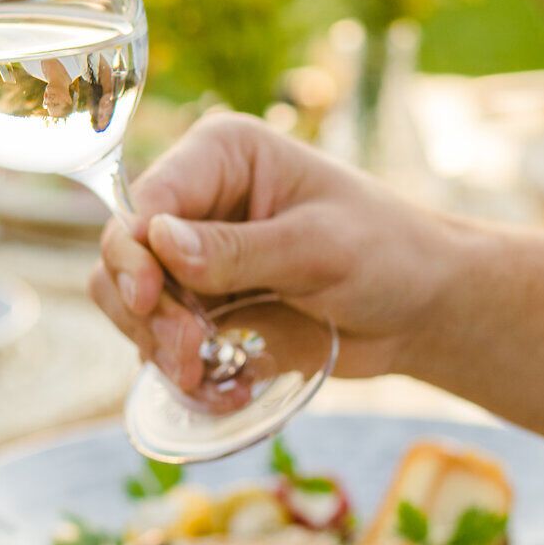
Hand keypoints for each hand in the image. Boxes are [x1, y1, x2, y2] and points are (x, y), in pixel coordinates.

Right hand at [90, 114, 462, 380]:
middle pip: (121, 255)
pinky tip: (223, 388)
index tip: (149, 300)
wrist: (422, 310)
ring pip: (126, 304)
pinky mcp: (198, 308)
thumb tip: (159, 243)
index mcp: (219, 156)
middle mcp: (193, 201)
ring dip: (157, 346)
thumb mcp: (319, 246)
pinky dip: (180, 373)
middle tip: (190, 356)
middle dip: (146, 311)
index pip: (145, 201)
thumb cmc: (387, 253)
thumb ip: (238, 249)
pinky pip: (158, 342)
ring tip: (205, 377)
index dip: (132, 252)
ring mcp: (190, 259)